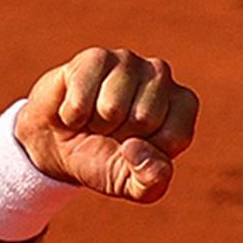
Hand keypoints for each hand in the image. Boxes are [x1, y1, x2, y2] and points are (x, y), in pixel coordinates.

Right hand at [14, 48, 199, 202]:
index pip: (175, 136)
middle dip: (120, 136)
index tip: (135, 148)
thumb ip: (150, 181)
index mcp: (183, 105)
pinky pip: (82, 97)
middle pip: (144, 118)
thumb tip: (137, 151)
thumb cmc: (104, 161)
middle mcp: (161, 75)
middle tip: (111, 132)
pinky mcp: (95, 57)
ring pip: (112, 106)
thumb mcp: (131, 184)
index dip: (147, 153)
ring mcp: (128, 61)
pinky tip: (77, 110)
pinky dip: (73, 115)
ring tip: (96, 119)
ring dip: (96, 123)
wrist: (59, 146)